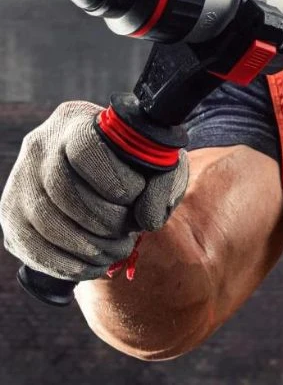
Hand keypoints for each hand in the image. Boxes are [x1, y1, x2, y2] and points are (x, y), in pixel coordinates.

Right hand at [0, 101, 188, 280]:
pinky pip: (31, 247)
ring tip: (117, 251)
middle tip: (128, 234)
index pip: (85, 147)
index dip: (112, 177)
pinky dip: (67, 264)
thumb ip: (164, 184)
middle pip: (62, 188)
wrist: (107, 176)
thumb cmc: (138, 166)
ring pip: (45, 220)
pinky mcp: (11, 215)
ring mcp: (20, 180)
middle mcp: (40, 145)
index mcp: (77, 120)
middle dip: (102, 221)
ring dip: (87, 247)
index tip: (134, 195)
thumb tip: (147, 219)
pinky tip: (94, 265)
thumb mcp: (161, 164)